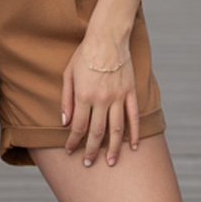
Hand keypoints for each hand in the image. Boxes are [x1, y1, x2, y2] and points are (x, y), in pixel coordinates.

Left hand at [61, 31, 139, 168]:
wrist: (108, 37)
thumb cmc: (84, 55)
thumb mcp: (68, 75)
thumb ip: (66, 100)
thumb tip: (65, 123)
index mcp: (84, 96)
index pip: (78, 127)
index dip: (74, 142)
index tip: (70, 151)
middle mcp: (101, 100)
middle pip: (97, 132)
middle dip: (92, 151)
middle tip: (89, 164)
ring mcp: (118, 97)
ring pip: (117, 129)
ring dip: (114, 148)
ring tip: (112, 162)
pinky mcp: (130, 92)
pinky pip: (134, 117)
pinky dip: (135, 133)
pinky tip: (133, 146)